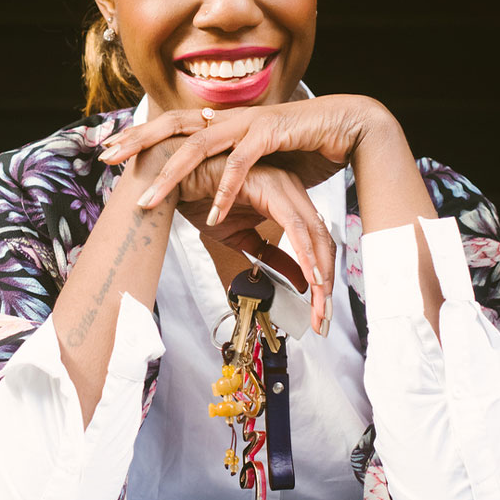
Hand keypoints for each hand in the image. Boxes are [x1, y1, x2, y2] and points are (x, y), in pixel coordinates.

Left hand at [104, 95, 390, 226]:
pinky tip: (211, 215)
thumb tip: (210, 189)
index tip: (109, 148)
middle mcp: (229, 117)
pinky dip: (224, 190)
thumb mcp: (256, 165)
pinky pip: (239, 164)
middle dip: (137, 141)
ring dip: (170, 174)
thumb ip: (231, 174)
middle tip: (106, 156)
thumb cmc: (302, 145)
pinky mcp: (270, 133)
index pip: (171, 126)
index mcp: (222, 121)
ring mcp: (247, 123)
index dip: (139, 134)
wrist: (345, 126)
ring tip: (147, 199)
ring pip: (197, 146)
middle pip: (171, 126)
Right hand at [148, 147, 334, 334]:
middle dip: (326, 282)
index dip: (323, 277)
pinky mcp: (269, 186)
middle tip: (324, 316)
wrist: (173, 182)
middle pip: (323, 240)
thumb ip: (272, 256)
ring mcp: (282, 185)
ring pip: (314, 234)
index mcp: (289, 198)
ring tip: (318, 303)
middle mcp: (291, 189)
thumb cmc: (203, 202)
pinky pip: (294, 224)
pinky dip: (304, 253)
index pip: (318, 242)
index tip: (321, 308)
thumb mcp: (242, 239)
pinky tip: (308, 276)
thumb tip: (299, 281)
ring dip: (319, 273)